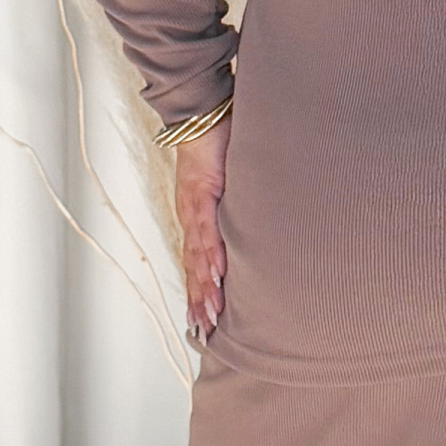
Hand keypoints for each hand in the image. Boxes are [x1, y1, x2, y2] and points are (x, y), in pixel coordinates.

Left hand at [174, 119, 229, 341]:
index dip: (198, 292)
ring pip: (199, 257)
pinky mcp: (203, 193)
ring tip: (210, 315)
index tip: (203, 320)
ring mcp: (194, 207)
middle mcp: (191, 218)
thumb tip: (254, 222)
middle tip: (204, 333)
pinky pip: (208, 230)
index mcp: (197, 217)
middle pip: (194, 269)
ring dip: (204, 288)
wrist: (201, 112)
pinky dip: (212, 255)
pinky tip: (215, 276)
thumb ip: (236, 203)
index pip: (197, 262)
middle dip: (199, 302)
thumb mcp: (230, 182)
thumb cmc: (217, 143)